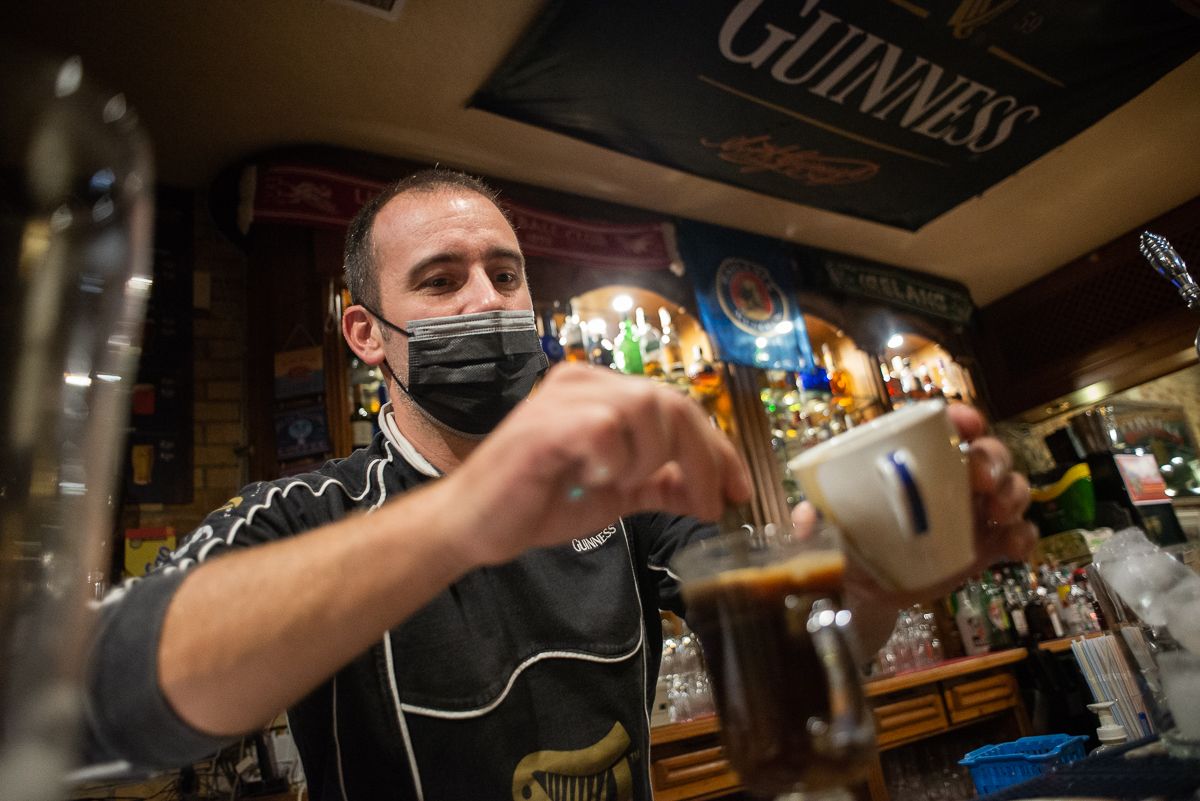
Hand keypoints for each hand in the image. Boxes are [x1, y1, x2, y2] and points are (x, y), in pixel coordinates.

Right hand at [441, 362, 752, 566]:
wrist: (474, 525)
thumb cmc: (534, 504)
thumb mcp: (613, 495)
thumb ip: (657, 485)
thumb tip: (706, 491)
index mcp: (600, 393)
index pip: (677, 407)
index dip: (717, 449)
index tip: (739, 491)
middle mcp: (584, 383)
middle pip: (672, 403)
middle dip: (703, 458)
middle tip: (712, 505)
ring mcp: (563, 398)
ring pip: (647, 410)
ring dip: (652, 459)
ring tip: (623, 486)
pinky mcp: (546, 424)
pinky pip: (607, 429)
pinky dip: (614, 462)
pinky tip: (593, 479)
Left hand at [790, 403, 1035, 647]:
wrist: (869, 591)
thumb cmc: (854, 540)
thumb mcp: (831, 524)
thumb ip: (816, 516)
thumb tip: (803, 519)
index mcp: (918, 461)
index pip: (945, 427)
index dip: (961, 418)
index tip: (966, 423)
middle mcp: (953, 480)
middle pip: (989, 453)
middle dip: (993, 458)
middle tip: (981, 479)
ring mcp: (975, 513)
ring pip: (1012, 487)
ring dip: (1014, 493)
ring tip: (998, 511)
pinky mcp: (988, 546)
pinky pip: (1019, 534)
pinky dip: (1024, 537)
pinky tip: (1014, 549)